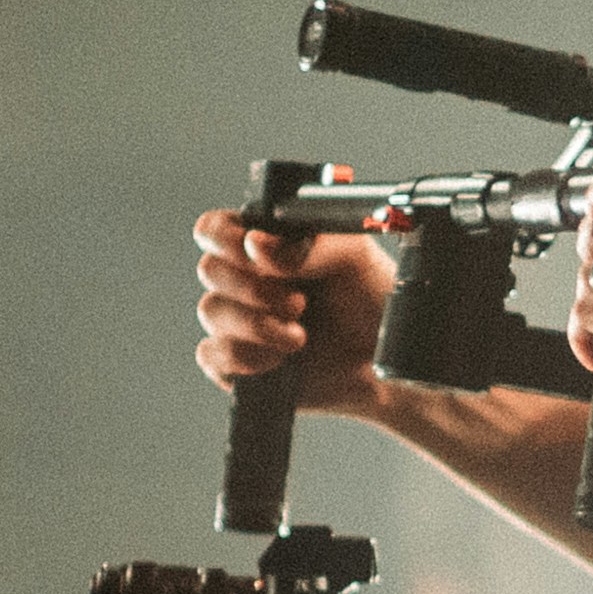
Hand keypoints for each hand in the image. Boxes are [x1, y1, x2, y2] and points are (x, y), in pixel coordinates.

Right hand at [195, 196, 391, 412]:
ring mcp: (236, 323)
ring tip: (299, 336)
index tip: (255, 249)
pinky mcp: (236, 364)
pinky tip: (278, 361)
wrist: (383, 361)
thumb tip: (255, 245)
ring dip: (256, 324)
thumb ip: (307, 246)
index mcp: (264, 244)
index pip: (214, 229)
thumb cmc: (369, 299)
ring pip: (210, 311)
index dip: (224, 237)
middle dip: (254, 287)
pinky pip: (212, 354)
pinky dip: (244, 357)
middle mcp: (244, 280)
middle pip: (209, 269)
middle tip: (299, 302)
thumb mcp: (353, 257)